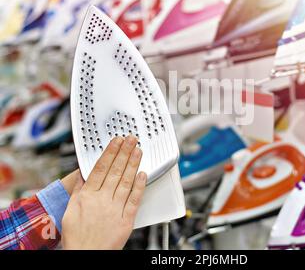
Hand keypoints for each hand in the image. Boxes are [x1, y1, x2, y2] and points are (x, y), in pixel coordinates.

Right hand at [61, 135, 146, 249]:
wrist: (86, 256)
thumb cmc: (77, 237)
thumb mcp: (70, 210)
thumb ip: (78, 190)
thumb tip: (83, 174)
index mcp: (87, 196)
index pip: (101, 168)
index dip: (110, 152)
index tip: (116, 141)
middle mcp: (102, 200)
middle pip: (115, 171)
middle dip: (124, 153)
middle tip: (132, 140)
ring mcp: (115, 209)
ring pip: (126, 182)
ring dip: (133, 164)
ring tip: (138, 151)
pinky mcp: (126, 220)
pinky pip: (134, 200)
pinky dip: (139, 186)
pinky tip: (143, 174)